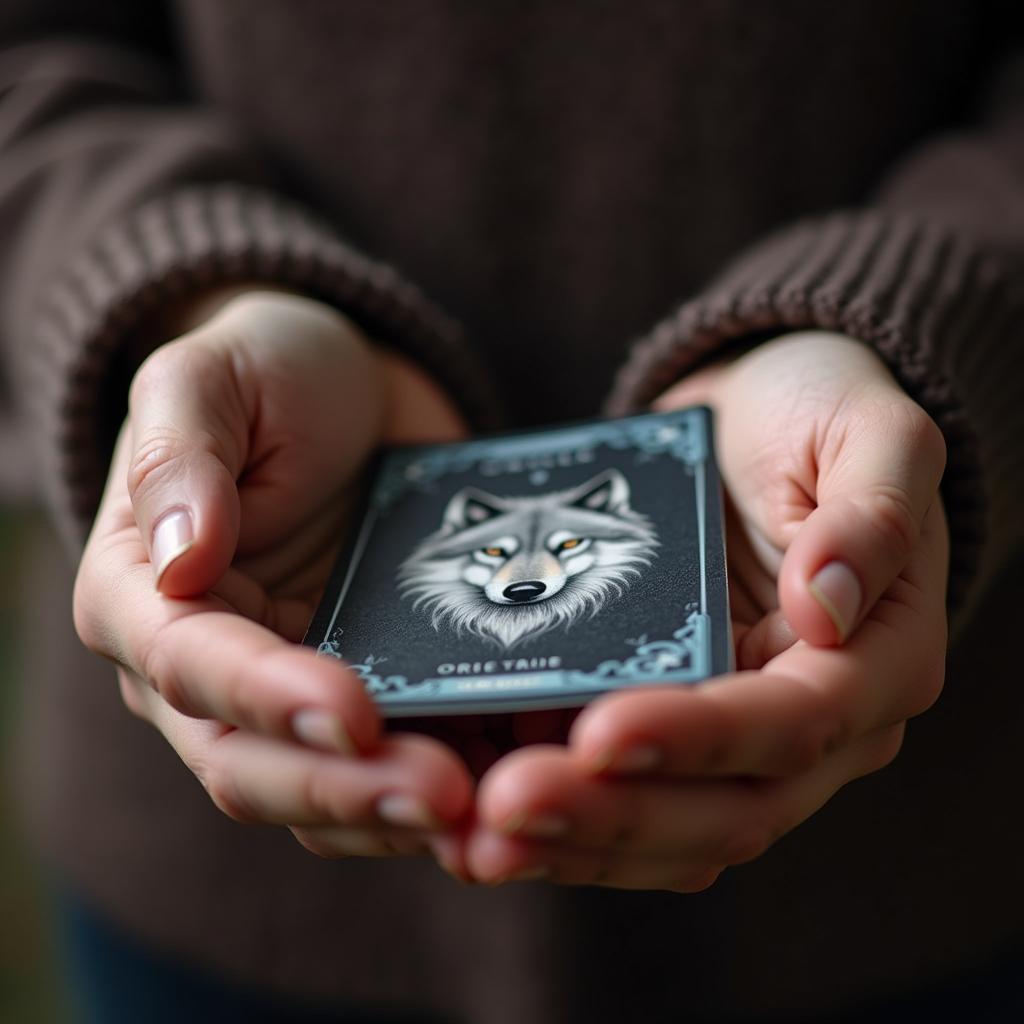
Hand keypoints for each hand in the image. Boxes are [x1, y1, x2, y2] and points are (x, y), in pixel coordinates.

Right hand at [74, 290, 473, 862]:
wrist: (350, 393)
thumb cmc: (270, 372)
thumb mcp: (210, 380)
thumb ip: (181, 456)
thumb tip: (180, 559)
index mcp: (145, 596)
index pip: (193, 668)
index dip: (268, 700)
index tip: (353, 715)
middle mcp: (206, 668)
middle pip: (251, 764)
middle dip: (345, 788)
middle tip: (444, 796)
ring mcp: (289, 694)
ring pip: (324, 793)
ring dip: (400, 816)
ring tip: (492, 813)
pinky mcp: (370, 693)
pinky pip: (395, 763)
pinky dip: (450, 782)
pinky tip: (516, 779)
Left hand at [462, 332, 948, 888]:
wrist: (751, 426)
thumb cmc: (814, 417)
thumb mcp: (869, 432)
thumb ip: (872, 513)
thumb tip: (829, 607)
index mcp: (878, 661)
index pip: (794, 726)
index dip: (699, 739)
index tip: (599, 733)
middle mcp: (818, 726)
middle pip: (727, 811)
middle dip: (614, 815)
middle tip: (504, 806)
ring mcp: (743, 742)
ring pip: (670, 832)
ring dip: (575, 842)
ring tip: (474, 837)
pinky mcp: (678, 734)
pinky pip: (628, 801)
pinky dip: (563, 824)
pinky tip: (478, 820)